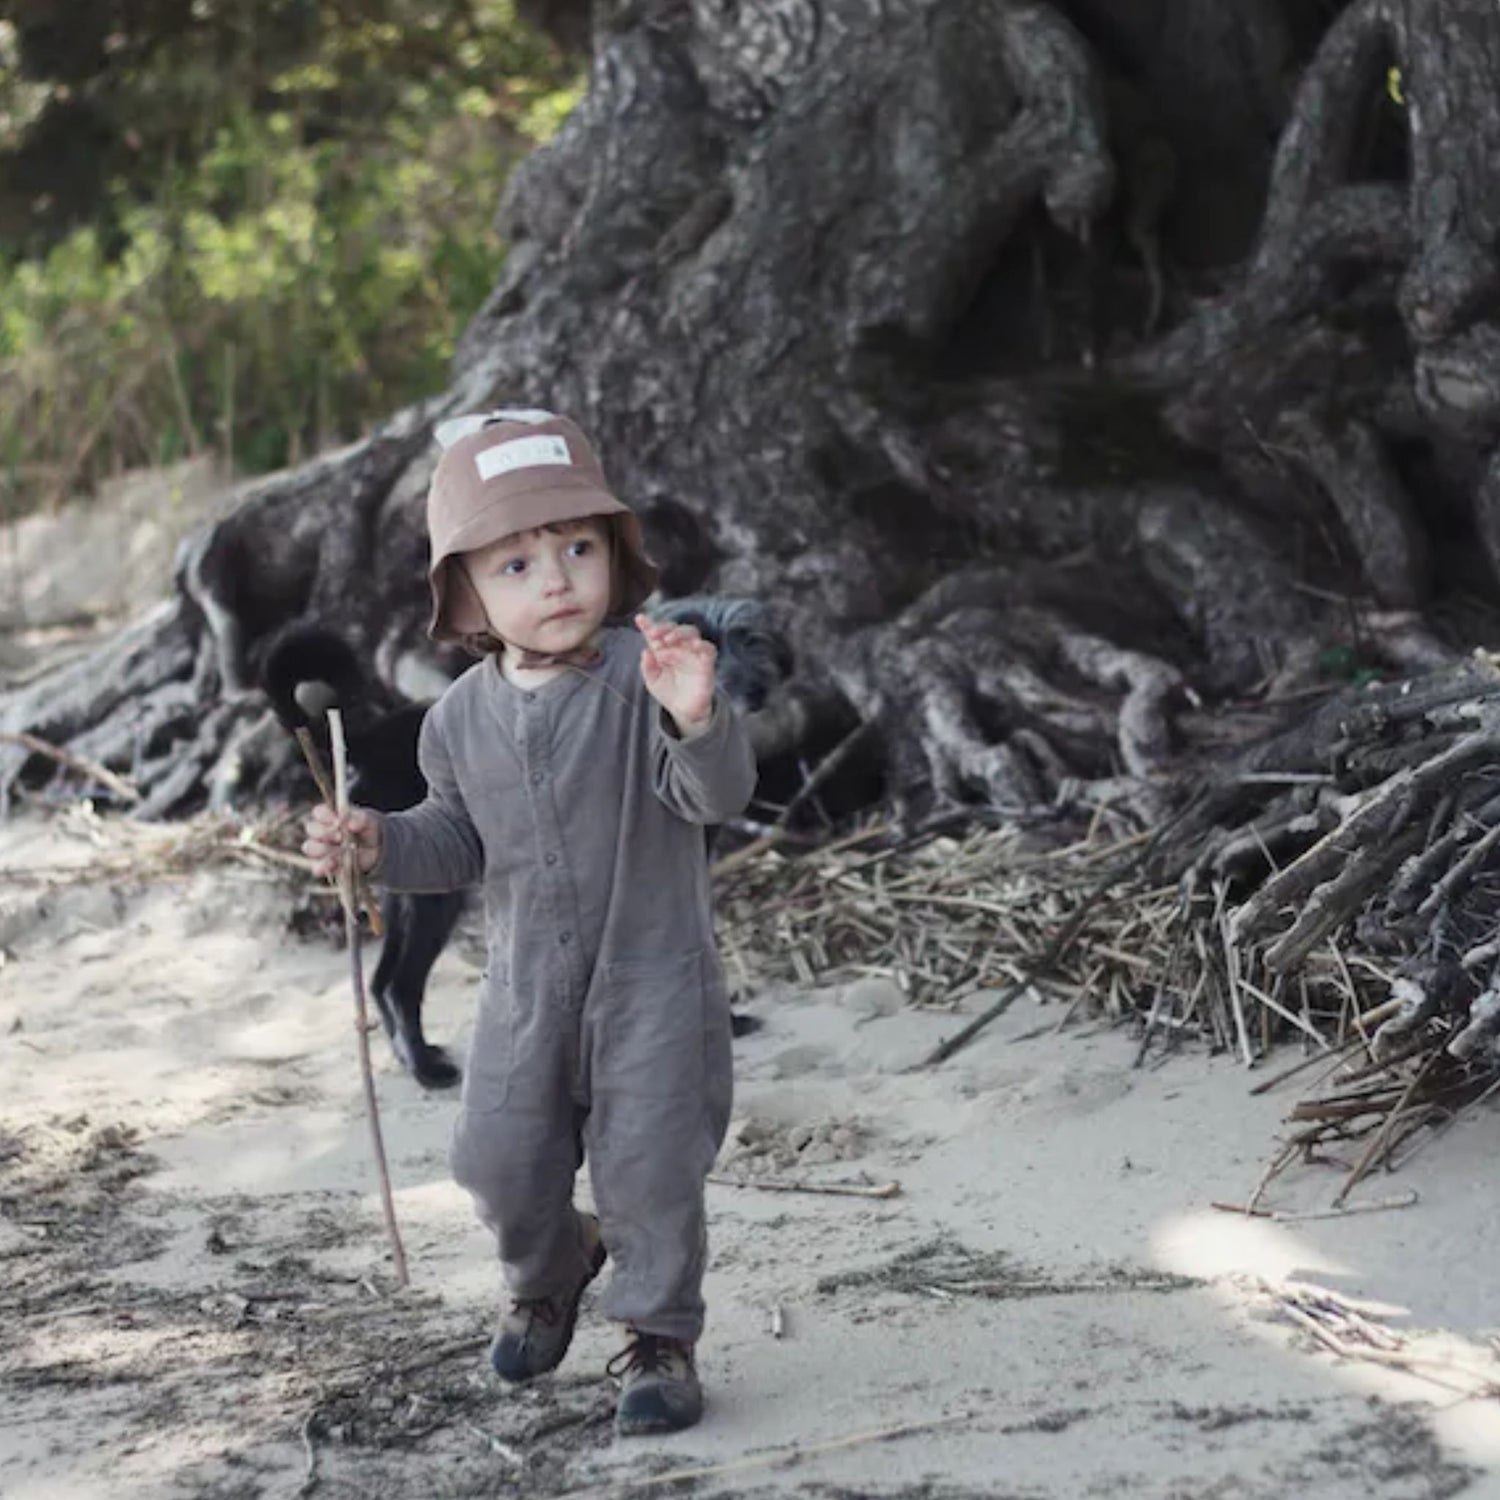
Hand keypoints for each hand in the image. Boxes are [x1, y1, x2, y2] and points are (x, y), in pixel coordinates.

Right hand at [303, 803, 381, 877]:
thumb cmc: (368, 830)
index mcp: (330, 816)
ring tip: (337, 851)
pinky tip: (333, 864)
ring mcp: (320, 849)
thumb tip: (350, 823)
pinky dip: (323, 867)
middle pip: (311, 828)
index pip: (319, 812)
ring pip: (310, 847)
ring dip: (322, 849)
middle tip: (340, 836)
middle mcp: (321, 831)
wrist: (376, 850)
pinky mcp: (324, 865)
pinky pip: (316, 867)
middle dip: (324, 832)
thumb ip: (362, 818)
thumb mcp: (370, 821)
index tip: (338, 821)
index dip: (325, 816)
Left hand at [636, 613, 715, 732]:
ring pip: (692, 633)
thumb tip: (646, 651)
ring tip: (667, 641)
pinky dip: (702, 645)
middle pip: (675, 628)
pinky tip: (693, 645)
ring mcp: (694, 654)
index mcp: (664, 649)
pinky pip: (709, 649)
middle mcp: (679, 648)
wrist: (684, 712)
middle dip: (664, 628)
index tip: (640, 619)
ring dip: (679, 633)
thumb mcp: (653, 680)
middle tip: (653, 634)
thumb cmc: (669, 692)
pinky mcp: (707, 664)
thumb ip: (648, 667)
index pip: (656, 634)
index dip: (648, 625)